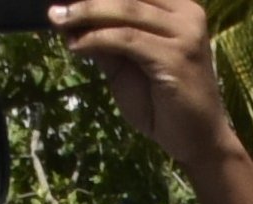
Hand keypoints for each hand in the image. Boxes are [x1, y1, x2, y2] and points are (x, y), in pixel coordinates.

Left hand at [50, 0, 237, 174]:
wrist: (197, 141)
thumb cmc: (164, 104)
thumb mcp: (127, 65)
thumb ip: (106, 39)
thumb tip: (69, 18)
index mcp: (179, 9)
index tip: (64, 0)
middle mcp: (187, 15)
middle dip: (86, 0)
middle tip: (55, 10)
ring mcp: (185, 34)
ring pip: (126, 11)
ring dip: (87, 14)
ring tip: (60, 21)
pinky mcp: (176, 56)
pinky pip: (127, 39)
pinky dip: (97, 39)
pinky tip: (77, 46)